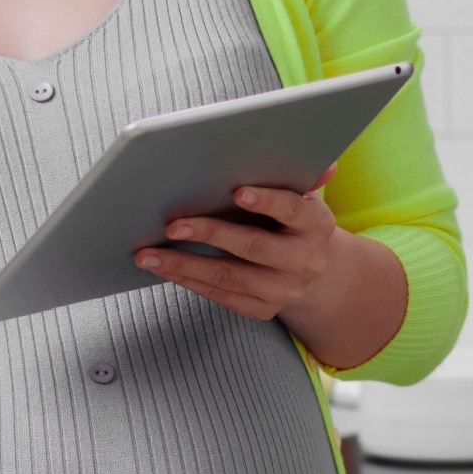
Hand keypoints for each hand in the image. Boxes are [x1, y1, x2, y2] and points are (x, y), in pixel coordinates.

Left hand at [134, 164, 339, 322]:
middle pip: (253, 246)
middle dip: (210, 234)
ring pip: (228, 277)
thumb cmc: (294, 223)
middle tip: (172, 225)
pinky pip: (219, 295)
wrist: (314, 273)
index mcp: (316, 225)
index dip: (267, 201)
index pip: (292, 209)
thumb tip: (324, 163)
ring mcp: (283, 290)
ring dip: (183, 264)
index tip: (238, 191)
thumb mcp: (302, 198)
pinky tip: (163, 268)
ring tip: (148, 254)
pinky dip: (187, 280)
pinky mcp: (262, 310)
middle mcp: (304, 261)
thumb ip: (300, 178)